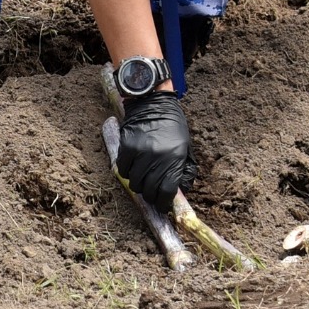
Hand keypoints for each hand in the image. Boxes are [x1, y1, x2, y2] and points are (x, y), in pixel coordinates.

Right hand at [116, 89, 192, 210]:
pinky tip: (134, 167)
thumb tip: (180, 192)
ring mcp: (140, 154)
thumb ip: (184, 172)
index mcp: (175, 160)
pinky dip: (127, 173)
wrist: (153, 104)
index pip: (167, 192)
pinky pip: (123, 171)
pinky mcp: (126, 148)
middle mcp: (157, 159)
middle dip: (151, 196)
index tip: (162, 204)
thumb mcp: (186, 148)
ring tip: (143, 177)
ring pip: (134, 184)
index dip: (164, 203)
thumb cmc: (173, 127)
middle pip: (149, 191)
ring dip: (139, 184)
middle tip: (152, 193)